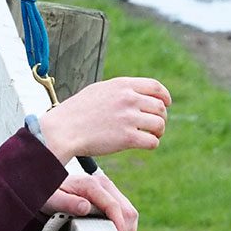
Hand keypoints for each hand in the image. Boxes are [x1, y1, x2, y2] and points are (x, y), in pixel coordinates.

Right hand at [39, 77, 170, 162]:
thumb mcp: (98, 91)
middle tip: (153, 125)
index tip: (166, 104)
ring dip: (157, 132)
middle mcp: (127, 99)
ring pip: (159, 125)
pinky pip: (152, 142)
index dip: (164, 96)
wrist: (64, 129)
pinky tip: (142, 144)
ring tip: (149, 135)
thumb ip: (119, 90)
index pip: (155, 87)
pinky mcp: (127, 138)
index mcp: (121, 85)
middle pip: (160, 107)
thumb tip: (138, 94)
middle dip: (160, 117)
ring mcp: (128, 118)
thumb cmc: (77, 112)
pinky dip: (151, 144)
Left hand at [40, 173, 138, 230]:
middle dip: (125, 229)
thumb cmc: (50, 193)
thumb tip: (85, 207)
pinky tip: (112, 230)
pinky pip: (125, 210)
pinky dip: (123, 223)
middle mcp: (103, 183)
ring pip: (129, 211)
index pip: (114, 206)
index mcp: (90, 184)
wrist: (49, 185)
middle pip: (127, 210)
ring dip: (126, 227)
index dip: (118, 225)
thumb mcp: (53, 199)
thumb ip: (68, 203)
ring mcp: (108, 188)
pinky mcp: (110, 194)